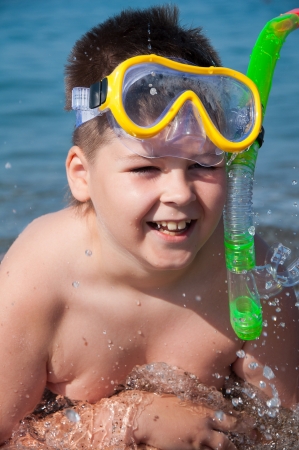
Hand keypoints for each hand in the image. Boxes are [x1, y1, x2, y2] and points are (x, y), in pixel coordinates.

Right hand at [133, 394, 254, 449]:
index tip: (254, 426)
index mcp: (204, 411)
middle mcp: (204, 427)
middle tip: (253, 444)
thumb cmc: (161, 404)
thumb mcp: (183, 401)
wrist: (145, 415)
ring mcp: (197, 441)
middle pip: (228, 441)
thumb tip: (206, 411)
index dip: (244, 425)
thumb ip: (197, 407)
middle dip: (239, 446)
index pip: (231, 420)